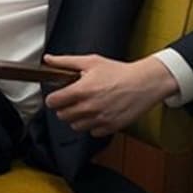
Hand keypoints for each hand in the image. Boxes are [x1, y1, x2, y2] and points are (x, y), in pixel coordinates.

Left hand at [43, 54, 179, 136]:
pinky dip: (92, 126)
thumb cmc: (119, 72)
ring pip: (75, 126)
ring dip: (77, 118)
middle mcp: (89, 107)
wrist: (145, 83)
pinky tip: (97, 114)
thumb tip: (48, 59)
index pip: (53, 102)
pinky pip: (92, 132)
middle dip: (64, 108)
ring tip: (85, 108)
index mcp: (82, 90)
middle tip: (72, 101)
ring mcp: (100, 119)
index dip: (53, 99)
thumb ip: (65, 62)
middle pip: (62, 116)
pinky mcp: (111, 127)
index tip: (57, 97)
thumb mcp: (91, 62)